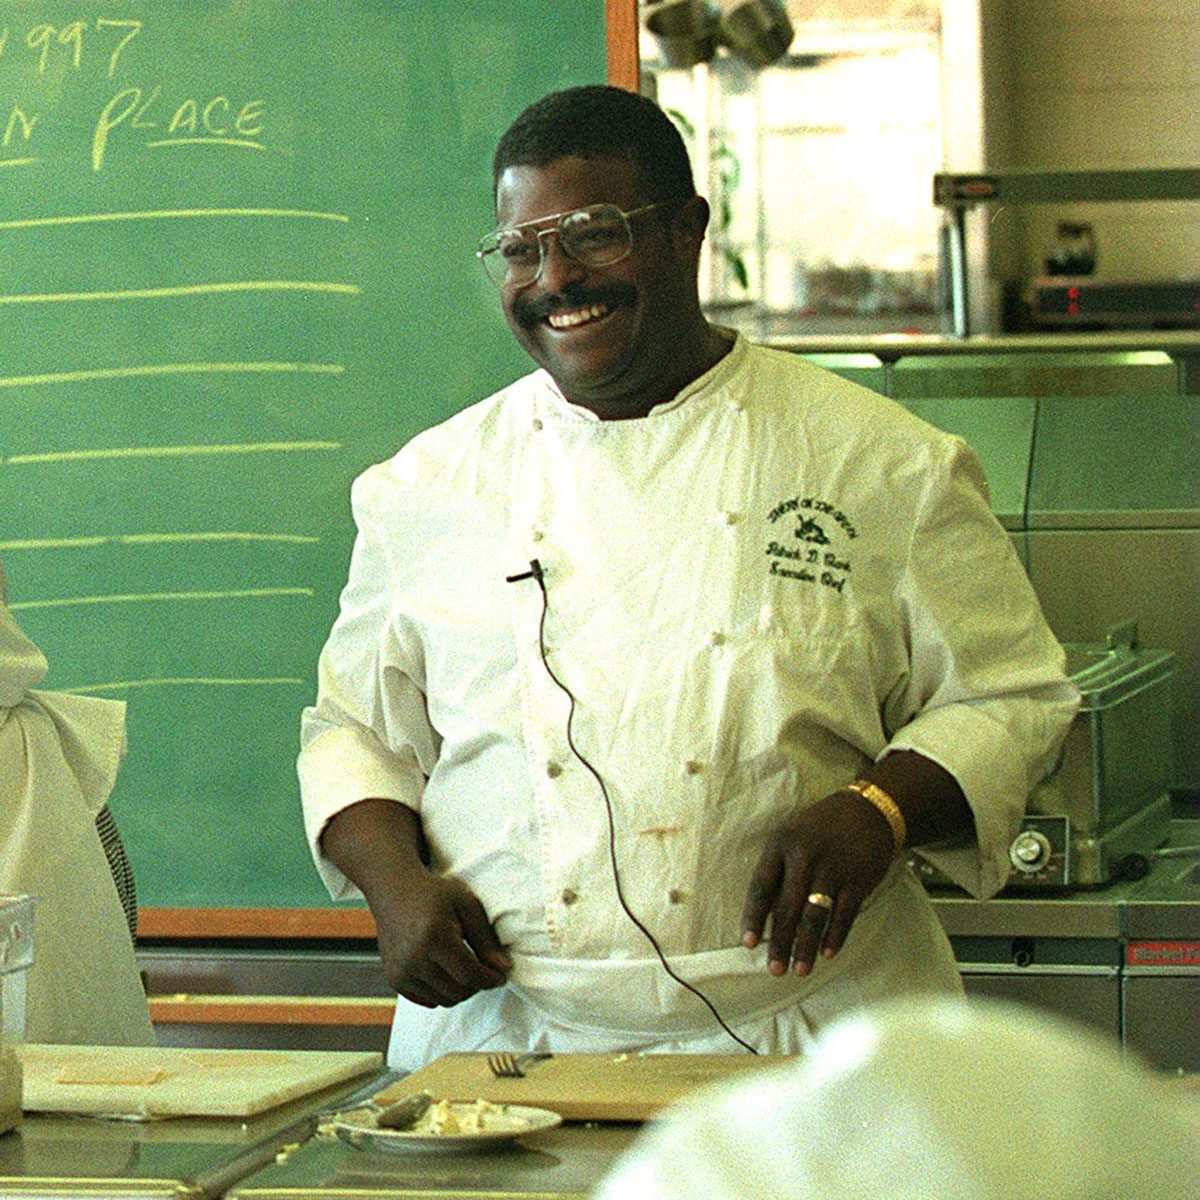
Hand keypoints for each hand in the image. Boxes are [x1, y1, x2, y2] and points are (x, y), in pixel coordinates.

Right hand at [368, 867, 511, 1007]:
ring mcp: (401, 972)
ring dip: (460, 990)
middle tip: (484, 969)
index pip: (470, 974)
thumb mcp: (466, 905)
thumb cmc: (434, 894)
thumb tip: (504, 969)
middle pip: (458, 992)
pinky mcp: (394, 980)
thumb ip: (486, 939)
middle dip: (477, 985)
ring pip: (444, 1000)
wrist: (394, 891)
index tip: (501, 976)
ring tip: (466, 968)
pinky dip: (442, 992)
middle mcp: (414, 958)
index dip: (490, 979)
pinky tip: (447, 972)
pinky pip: (427, 1000)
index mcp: (434, 937)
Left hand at [741, 789, 894, 977]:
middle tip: (775, 970)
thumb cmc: (822, 826)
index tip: (748, 944)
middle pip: (787, 907)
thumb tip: (764, 913)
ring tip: (799, 970)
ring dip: (806, 947)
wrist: (870, 809)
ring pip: (815, 916)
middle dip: (780, 943)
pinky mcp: (858, 879)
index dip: (753, 917)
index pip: (761, 886)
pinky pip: (844, 914)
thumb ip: (778, 867)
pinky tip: (827, 954)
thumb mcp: (792, 834)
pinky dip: (835, 937)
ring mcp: (833, 868)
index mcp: (781, 844)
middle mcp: (805, 856)